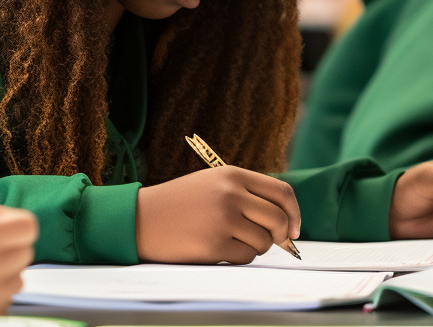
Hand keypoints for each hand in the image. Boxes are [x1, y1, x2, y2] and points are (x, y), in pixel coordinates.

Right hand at [135, 166, 300, 263]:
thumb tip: (285, 225)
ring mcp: (223, 220)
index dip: (294, 213)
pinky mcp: (214, 245)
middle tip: (271, 242)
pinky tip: (216, 249)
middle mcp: (230, 194)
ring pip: (263, 242)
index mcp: (232, 175)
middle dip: (280, 236)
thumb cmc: (178, 204)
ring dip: (253, 247)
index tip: (294, 229)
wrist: (138, 219)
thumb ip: (246, 196)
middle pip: (278, 220)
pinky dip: (237, 257)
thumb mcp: (212, 185)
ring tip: (229, 241)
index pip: (282, 193)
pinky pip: (245, 257)